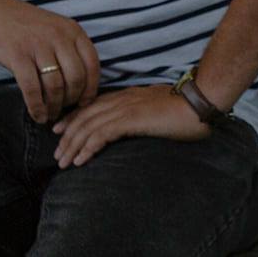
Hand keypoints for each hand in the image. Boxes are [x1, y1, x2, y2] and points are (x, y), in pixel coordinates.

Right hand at [0, 0, 100, 122]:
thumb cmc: (29, 27)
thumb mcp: (57, 30)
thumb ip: (71, 51)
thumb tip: (83, 86)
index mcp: (73, 31)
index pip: (93, 64)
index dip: (91, 88)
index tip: (85, 102)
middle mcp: (59, 37)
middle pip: (76, 78)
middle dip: (72, 100)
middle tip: (65, 109)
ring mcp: (38, 46)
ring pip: (55, 85)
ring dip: (55, 106)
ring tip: (51, 115)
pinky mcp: (17, 56)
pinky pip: (32, 87)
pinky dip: (36, 106)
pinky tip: (37, 114)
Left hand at [51, 85, 207, 167]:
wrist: (200, 102)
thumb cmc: (186, 108)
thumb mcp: (158, 108)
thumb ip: (142, 113)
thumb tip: (135, 123)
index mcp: (128, 95)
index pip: (92, 106)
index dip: (73, 118)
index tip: (60, 131)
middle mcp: (122, 99)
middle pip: (85, 116)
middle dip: (67, 135)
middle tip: (57, 154)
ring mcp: (125, 108)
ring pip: (88, 126)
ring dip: (72, 145)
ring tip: (63, 162)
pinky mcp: (130, 119)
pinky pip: (100, 135)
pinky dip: (86, 147)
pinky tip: (80, 160)